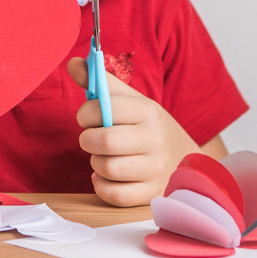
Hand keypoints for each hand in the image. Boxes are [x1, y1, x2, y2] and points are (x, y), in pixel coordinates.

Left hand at [67, 57, 200, 206]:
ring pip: (108, 169)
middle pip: (106, 141)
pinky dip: (102, 186)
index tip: (84, 117)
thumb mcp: (129, 100)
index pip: (107, 108)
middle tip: (90, 138)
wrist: (184, 156)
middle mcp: (155, 139)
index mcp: (148, 111)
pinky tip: (106, 176)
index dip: (86, 113)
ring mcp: (156, 169)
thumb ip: (101, 83)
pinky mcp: (151, 193)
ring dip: (95, 163)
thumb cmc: (146, 125)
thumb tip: (73, 62)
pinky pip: (114, 195)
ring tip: (103, 156)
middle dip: (88, 140)